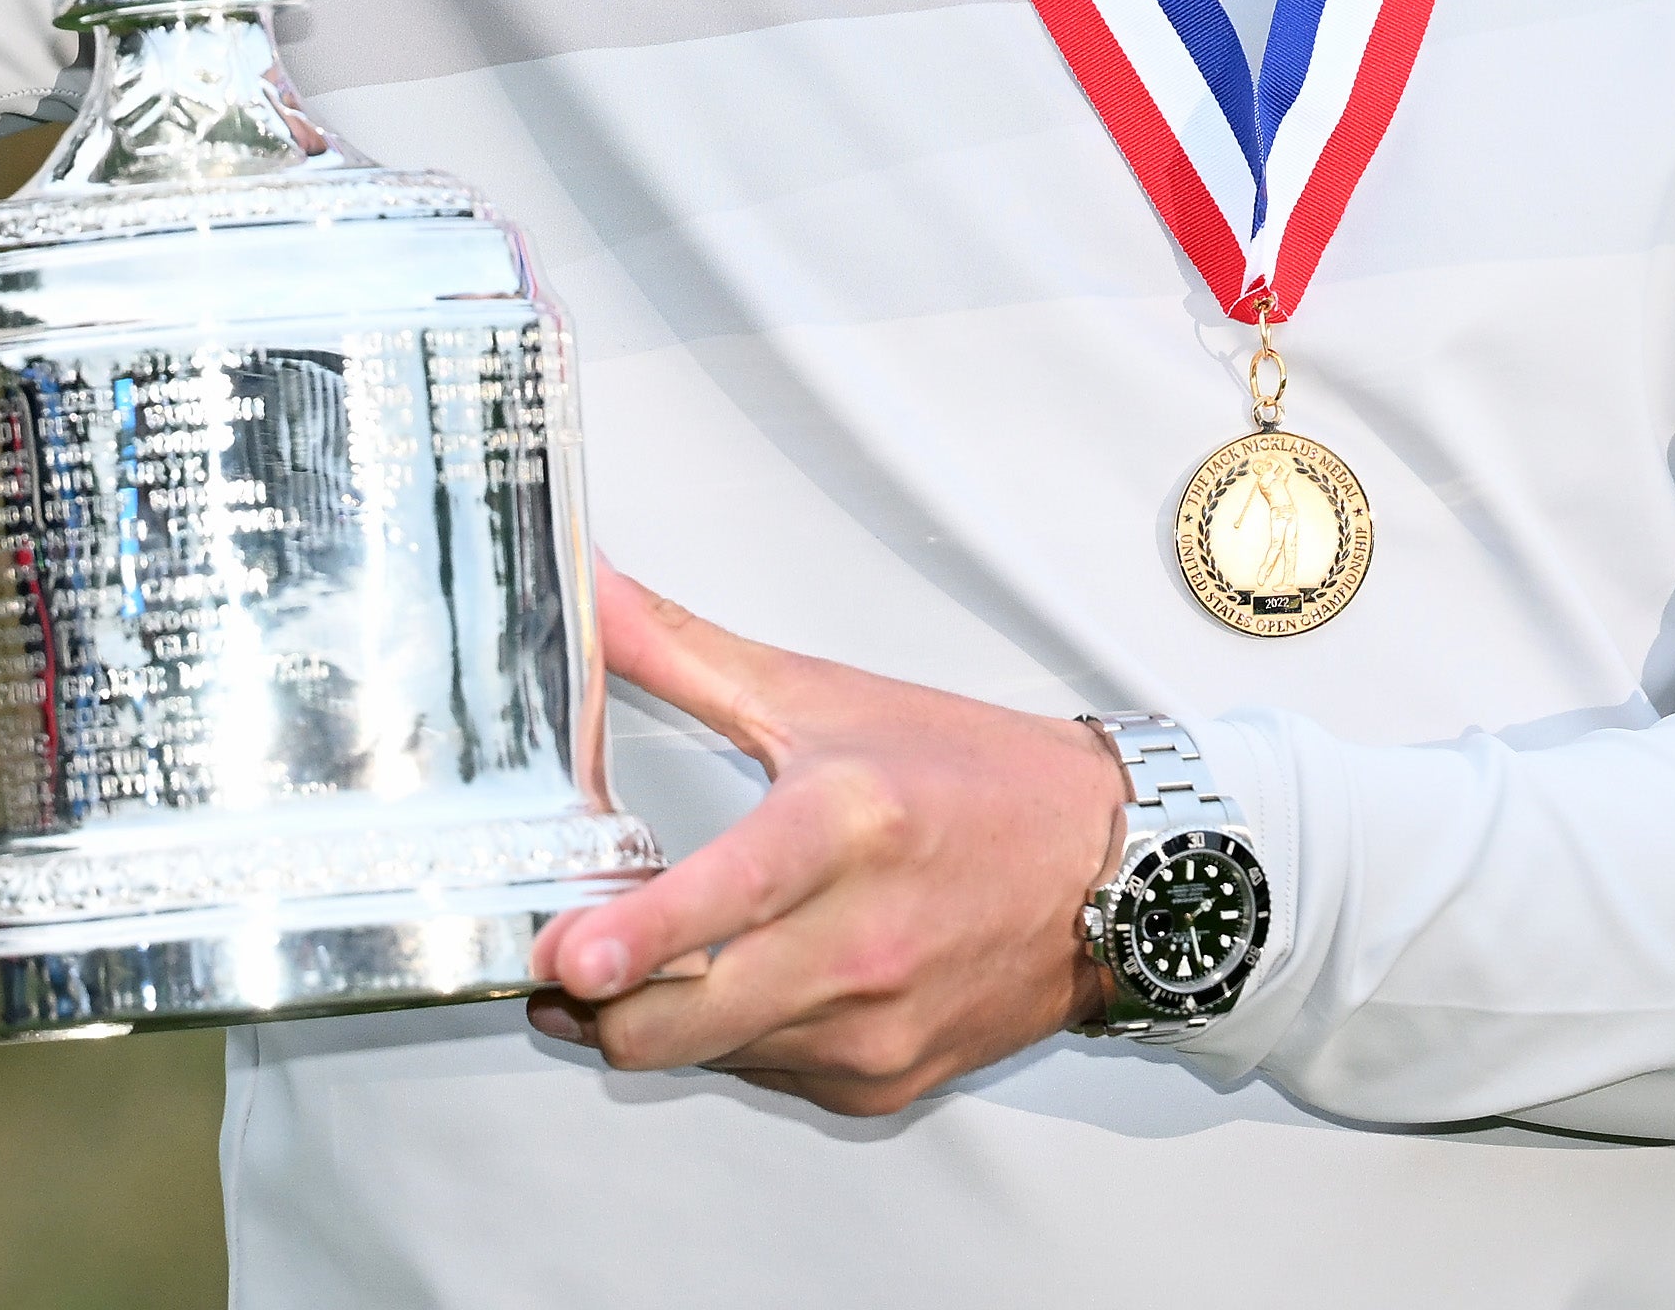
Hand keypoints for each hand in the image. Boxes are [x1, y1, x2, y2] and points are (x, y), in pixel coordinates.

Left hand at [527, 564, 1128, 1112]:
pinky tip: (748, 983)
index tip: (565, 958)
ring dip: (656, 1019)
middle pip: (681, 1020)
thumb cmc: (975, 778)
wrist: (1110, 868)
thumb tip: (586, 589)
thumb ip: (683, 650)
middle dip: (599, 1004)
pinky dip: (732, 1039)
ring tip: (644, 965)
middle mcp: (863, 942)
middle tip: (564, 960)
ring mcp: (873, 1028)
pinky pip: (761, 1076)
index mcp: (848, 827)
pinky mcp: (880, 1084)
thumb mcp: (824, 696)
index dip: (638, 936)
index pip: (726, 897)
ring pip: (706, 1056)